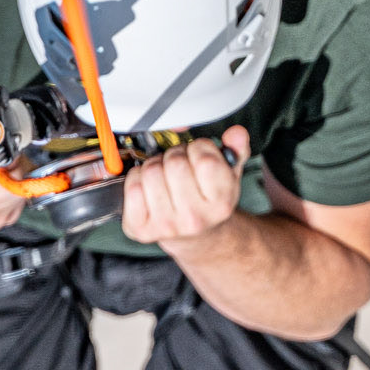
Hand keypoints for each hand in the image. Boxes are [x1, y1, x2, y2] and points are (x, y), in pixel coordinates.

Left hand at [122, 127, 250, 246]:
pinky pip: (132, 186)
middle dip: (176, 155)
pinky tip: (150, 186)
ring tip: (165, 175)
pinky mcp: (141, 228)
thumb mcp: (229, 175)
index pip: (205, 160)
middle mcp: (194, 219)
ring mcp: (166, 226)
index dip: (199, 148)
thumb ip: (237, 150)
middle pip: (175, 162)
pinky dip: (137, 178)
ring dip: (156, 165)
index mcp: (221, 205)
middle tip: (180, 165)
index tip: (199, 155)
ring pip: (151, 171)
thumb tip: (236, 134)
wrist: (195, 235)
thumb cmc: (209, 200)